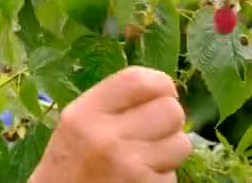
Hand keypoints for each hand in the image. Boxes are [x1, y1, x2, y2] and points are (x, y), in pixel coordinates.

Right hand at [29, 66, 191, 182]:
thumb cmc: (70, 165)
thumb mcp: (77, 125)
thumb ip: (113, 104)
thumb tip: (164, 91)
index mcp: (85, 114)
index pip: (139, 80)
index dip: (161, 84)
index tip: (160, 96)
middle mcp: (105, 138)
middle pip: (170, 110)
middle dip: (168, 123)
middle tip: (152, 134)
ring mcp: (128, 167)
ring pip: (180, 143)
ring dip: (169, 152)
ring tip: (144, 160)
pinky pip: (174, 175)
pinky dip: (161, 178)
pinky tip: (139, 180)